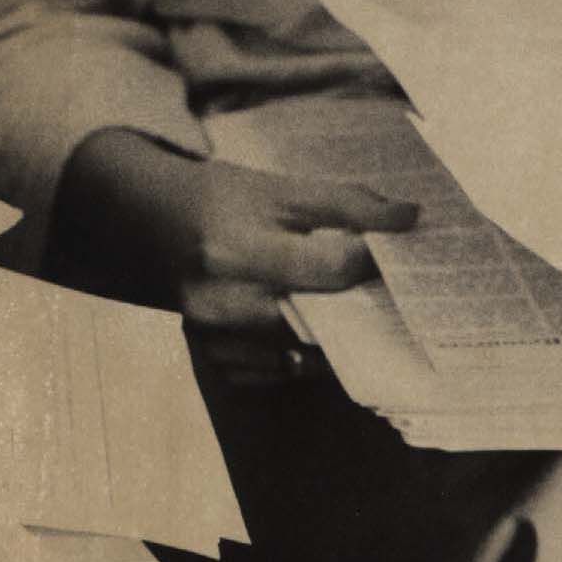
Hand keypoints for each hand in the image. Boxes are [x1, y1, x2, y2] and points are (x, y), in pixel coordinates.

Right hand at [53, 127, 417, 382]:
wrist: (153, 225)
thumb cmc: (223, 200)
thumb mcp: (279, 188)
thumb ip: (344, 202)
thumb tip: (408, 217)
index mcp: (236, 246)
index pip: (326, 269)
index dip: (371, 261)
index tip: (398, 248)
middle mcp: (220, 301)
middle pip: (317, 320)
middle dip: (360, 306)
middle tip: (390, 289)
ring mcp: (212, 340)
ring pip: (300, 355)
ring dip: (335, 336)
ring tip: (361, 310)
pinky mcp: (211, 362)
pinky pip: (274, 374)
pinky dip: (300, 356)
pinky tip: (312, 330)